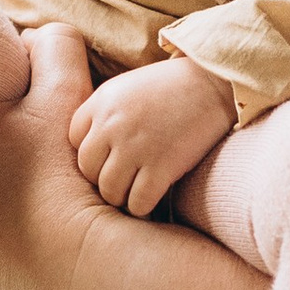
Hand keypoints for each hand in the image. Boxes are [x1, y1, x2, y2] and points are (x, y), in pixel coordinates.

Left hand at [69, 55, 236, 216]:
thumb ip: (106, 111)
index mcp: (102, 102)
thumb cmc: (175, 85)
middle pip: (88, 170)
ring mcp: (135, 147)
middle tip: (123, 179)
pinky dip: (143, 206)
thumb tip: (93, 143)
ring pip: (109, 191)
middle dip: (103, 178)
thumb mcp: (129, 86)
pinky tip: (153, 198)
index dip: (92, 152)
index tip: (109, 156)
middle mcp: (112, 125)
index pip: (74, 140)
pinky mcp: (161, 166)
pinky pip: (138, 202)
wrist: (216, 82)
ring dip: (122, 196)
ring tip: (136, 192)